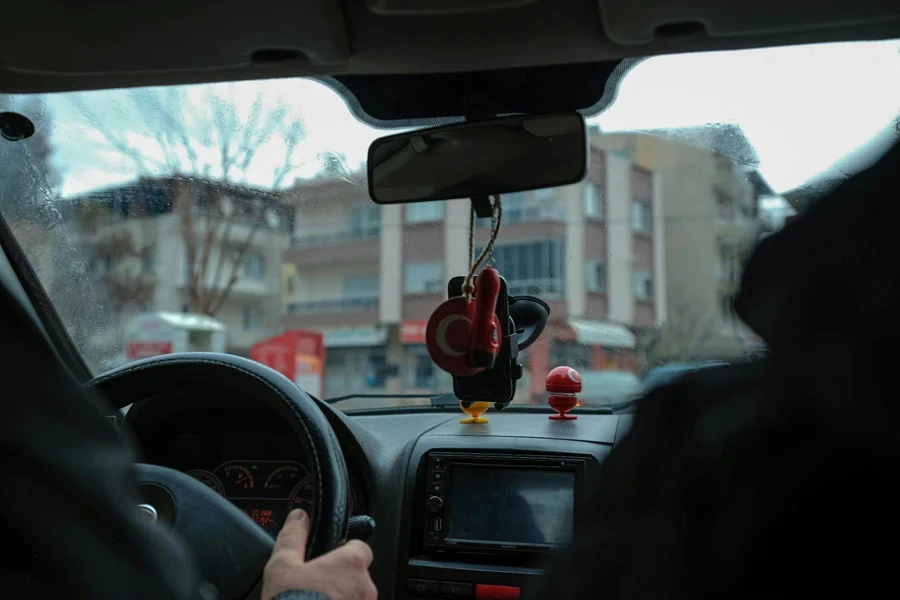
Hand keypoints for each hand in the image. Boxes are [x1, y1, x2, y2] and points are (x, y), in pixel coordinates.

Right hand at [262, 509, 376, 599]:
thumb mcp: (282, 566)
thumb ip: (293, 538)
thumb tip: (298, 518)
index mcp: (350, 564)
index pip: (360, 548)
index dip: (343, 552)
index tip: (329, 558)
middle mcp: (365, 588)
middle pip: (357, 577)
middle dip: (340, 581)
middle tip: (317, 588)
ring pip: (355, 599)